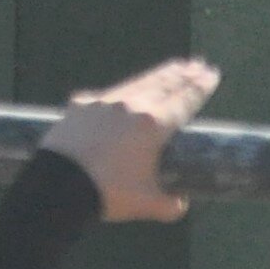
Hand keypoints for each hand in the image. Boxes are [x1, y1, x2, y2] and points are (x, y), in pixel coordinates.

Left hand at [40, 57, 223, 221]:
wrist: (58, 187)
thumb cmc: (108, 194)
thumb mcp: (147, 204)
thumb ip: (169, 204)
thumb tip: (179, 203)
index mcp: (153, 126)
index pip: (184, 100)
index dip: (200, 87)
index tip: (211, 74)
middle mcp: (131, 106)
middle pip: (163, 84)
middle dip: (183, 74)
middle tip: (198, 64)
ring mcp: (104, 103)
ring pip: (136, 83)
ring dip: (157, 76)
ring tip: (171, 68)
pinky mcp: (81, 106)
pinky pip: (105, 98)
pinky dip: (120, 95)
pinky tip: (122, 96)